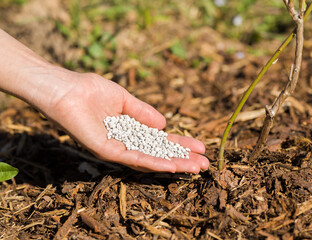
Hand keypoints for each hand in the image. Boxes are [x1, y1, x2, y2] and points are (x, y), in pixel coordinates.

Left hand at [41, 71, 208, 172]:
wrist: (66, 88)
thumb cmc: (91, 90)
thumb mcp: (125, 99)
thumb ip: (143, 113)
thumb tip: (165, 124)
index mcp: (130, 130)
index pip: (159, 141)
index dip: (180, 144)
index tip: (200, 147)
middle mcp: (125, 142)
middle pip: (158, 153)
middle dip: (182, 158)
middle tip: (205, 163)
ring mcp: (116, 148)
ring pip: (149, 160)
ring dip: (173, 165)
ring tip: (197, 167)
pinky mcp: (106, 150)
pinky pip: (132, 158)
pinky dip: (152, 163)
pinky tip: (170, 166)